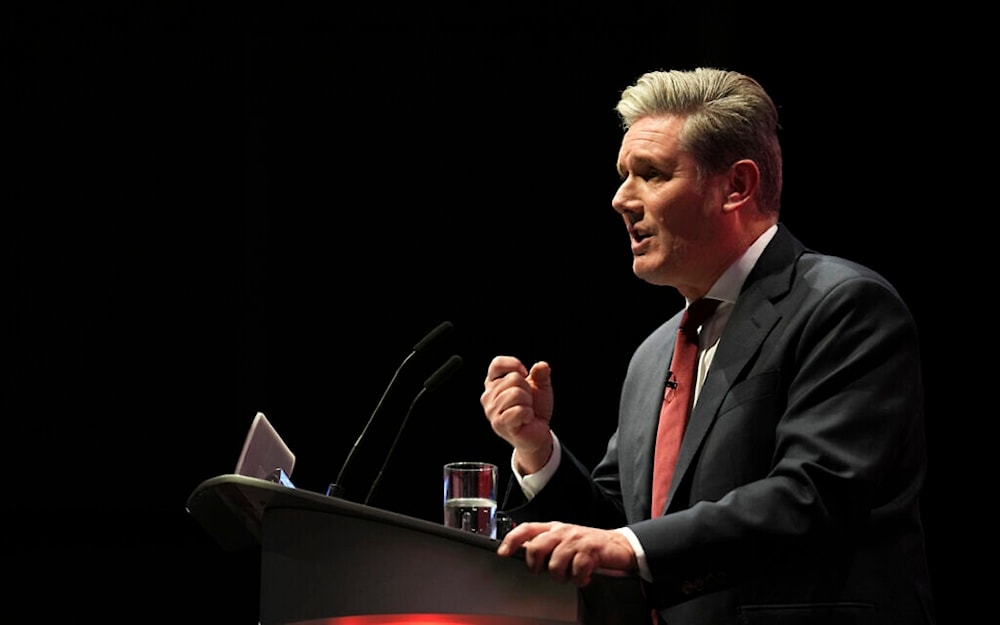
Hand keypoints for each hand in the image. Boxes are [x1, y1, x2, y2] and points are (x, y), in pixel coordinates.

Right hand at [481, 356, 553, 473]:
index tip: (525, 375)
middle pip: (513, 379)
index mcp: (494, 384)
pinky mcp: (499, 424)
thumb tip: (541, 366)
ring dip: (528, 403)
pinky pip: (519, 410)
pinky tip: (526, 420)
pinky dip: (528, 414)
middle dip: (527, 390)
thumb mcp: (540, 387)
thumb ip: (541, 374)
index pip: (497, 364)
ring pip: (516, 394)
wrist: (538, 434)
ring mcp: (491, 411)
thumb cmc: (535, 409)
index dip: (514, 365)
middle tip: (527, 403)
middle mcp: (488, 396)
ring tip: (526, 411)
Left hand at [496, 521, 637, 586]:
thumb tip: (521, 552)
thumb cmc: (587, 546)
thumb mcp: (563, 541)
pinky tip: (584, 576)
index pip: (527, 529)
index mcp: (553, 528)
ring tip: (571, 574)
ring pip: (555, 564)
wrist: (617, 546)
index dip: (512, 539)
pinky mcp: (591, 550)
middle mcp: (563, 531)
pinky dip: (579, 579)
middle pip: (536, 548)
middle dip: (537, 566)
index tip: (503, 552)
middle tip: (546, 572)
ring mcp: (576, 540)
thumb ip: (545, 544)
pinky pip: (576, 571)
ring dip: (562, 576)